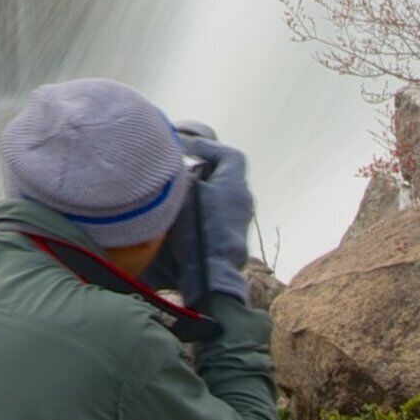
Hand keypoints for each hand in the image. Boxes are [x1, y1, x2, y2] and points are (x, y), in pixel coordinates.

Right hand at [179, 131, 254, 307]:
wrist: (209, 273)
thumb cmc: (197, 229)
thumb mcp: (182, 193)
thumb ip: (180, 175)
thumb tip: (175, 167)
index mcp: (236, 184)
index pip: (229, 155)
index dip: (208, 146)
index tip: (187, 146)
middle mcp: (243, 199)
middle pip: (224, 174)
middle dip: (201, 168)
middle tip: (180, 168)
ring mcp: (241, 219)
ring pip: (220, 193)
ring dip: (200, 188)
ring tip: (178, 190)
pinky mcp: (233, 235)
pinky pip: (218, 210)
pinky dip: (202, 205)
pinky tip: (183, 212)